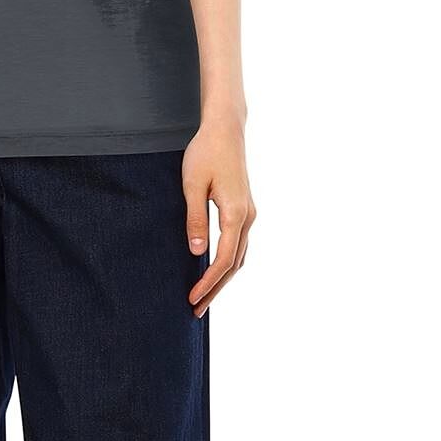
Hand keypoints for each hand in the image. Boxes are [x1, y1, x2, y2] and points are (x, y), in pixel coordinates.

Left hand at [183, 118, 255, 317]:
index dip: (208, 282)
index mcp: (236, 213)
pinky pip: (238, 245)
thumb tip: (196, 252)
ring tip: (203, 298)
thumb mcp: (192, 185)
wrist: (225, 130)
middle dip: (215, 290)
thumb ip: (195, 219)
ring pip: (239, 257)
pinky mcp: (243, 210)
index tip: (192, 298)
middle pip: (234, 265)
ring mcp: (248, 214)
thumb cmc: (205, 153)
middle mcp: (247, 217)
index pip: (224, 259)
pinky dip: (227, 264)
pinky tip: (213, 272)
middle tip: (195, 311)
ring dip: (222, 280)